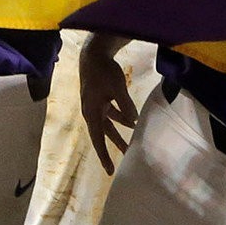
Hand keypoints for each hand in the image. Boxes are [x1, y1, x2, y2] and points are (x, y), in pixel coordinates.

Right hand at [79, 34, 137, 174]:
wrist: (94, 54)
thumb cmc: (103, 71)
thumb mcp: (117, 87)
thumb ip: (125, 104)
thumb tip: (134, 121)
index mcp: (92, 112)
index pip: (98, 138)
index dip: (104, 155)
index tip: (110, 170)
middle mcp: (91, 111)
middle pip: (103, 134)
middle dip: (112, 147)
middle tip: (119, 163)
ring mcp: (95, 104)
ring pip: (108, 124)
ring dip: (118, 134)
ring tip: (129, 145)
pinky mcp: (100, 98)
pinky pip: (111, 113)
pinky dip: (120, 118)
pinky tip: (131, 121)